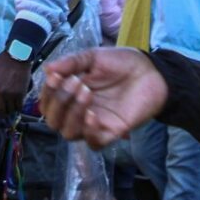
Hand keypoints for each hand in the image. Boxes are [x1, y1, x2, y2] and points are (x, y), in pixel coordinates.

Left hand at [0, 53, 32, 121]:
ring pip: (10, 110)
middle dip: (0, 114)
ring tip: (8, 111)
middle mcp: (1, 92)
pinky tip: (16, 107)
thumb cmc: (1, 63)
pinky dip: (17, 108)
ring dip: (9, 112)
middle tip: (0, 114)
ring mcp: (12, 94)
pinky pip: (19, 106)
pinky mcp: (21, 93)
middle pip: (0, 110)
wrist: (17, 57)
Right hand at [40, 46, 166, 146]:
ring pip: (69, 133)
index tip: (55, 77)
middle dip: (60, 102)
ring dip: (72, 114)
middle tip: (76, 82)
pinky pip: (94, 143)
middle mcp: (78, 111)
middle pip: (53, 121)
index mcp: (70, 94)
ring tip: (87, 92)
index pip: (47, 102)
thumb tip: (48, 69)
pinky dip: (89, 132)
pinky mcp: (111, 132)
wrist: (151, 71)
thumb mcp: (93, 57)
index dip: (47, 92)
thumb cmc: (121, 63)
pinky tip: (93, 115)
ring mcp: (94, 124)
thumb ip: (71, 63)